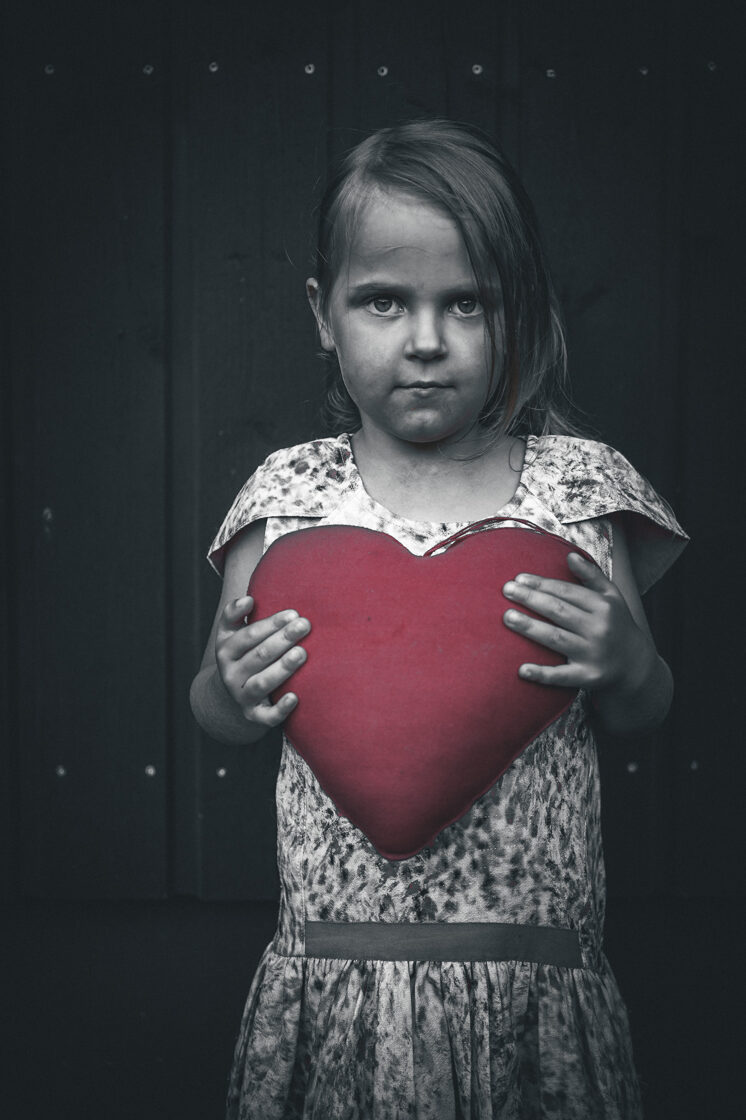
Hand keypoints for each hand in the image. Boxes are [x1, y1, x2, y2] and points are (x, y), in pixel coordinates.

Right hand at [215, 596, 310, 726]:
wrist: (231, 695)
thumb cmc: (241, 654)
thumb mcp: (230, 634)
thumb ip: (234, 613)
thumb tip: (248, 600)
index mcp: (225, 650)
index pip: (248, 635)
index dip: (270, 624)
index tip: (293, 613)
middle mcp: (231, 674)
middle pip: (258, 656)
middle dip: (282, 639)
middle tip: (305, 625)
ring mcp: (242, 696)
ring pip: (262, 683)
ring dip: (282, 668)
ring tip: (302, 653)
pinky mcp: (254, 716)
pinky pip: (267, 717)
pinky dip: (280, 709)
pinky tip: (295, 697)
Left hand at [501, 553, 654, 693]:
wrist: (635, 665)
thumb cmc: (616, 624)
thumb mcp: (611, 597)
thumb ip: (591, 575)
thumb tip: (570, 556)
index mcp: (603, 607)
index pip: (567, 592)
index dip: (542, 584)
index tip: (519, 578)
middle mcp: (599, 629)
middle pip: (559, 611)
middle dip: (531, 599)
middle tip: (507, 590)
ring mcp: (593, 654)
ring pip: (556, 639)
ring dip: (530, 628)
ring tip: (507, 617)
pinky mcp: (588, 677)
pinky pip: (562, 676)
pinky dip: (542, 674)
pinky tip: (522, 669)